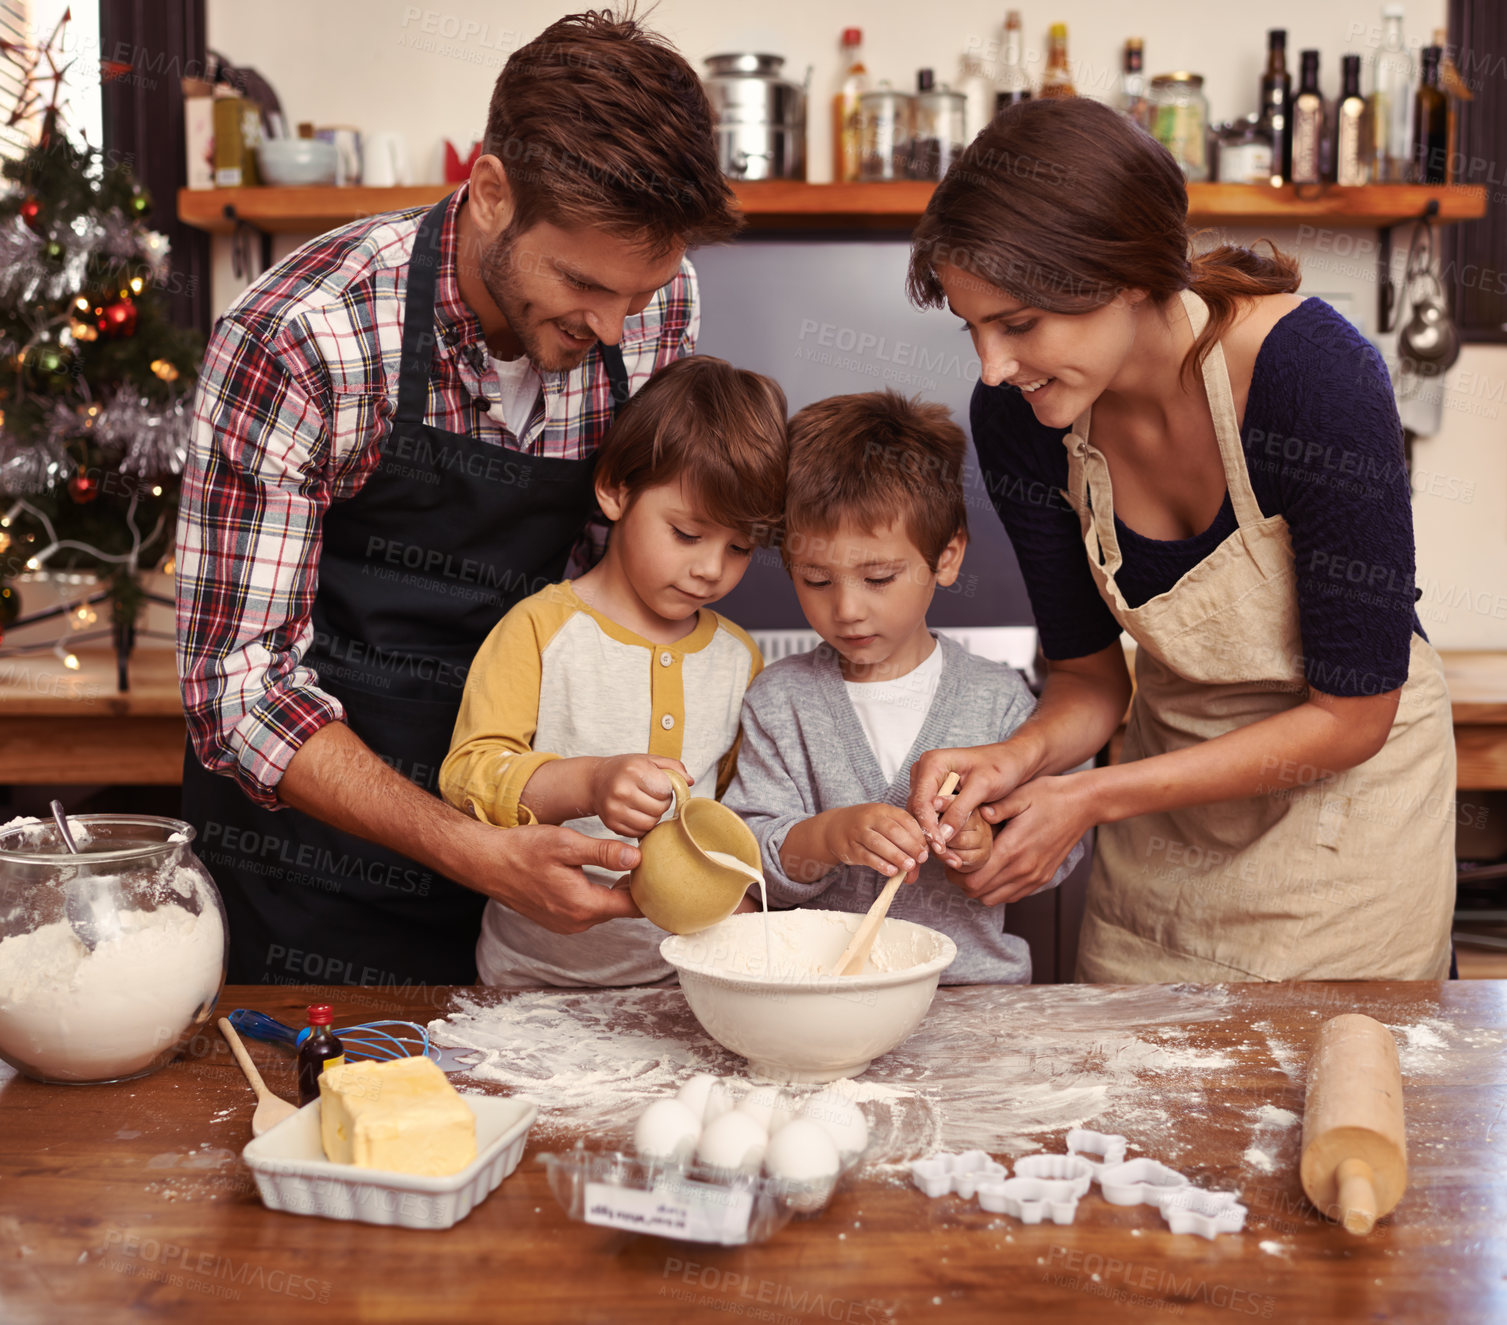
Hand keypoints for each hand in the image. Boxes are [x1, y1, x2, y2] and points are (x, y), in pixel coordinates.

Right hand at [453, 821, 643, 932]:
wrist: (488, 862)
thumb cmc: (523, 850)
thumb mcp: (566, 844)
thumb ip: (604, 853)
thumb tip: (637, 858)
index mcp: (583, 905)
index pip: (633, 907)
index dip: (650, 889)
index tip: (660, 869)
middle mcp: (577, 921)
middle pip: (621, 909)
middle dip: (637, 888)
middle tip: (650, 862)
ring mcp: (566, 923)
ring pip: (606, 909)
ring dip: (618, 892)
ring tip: (631, 864)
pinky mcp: (558, 919)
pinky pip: (590, 910)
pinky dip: (601, 895)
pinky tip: (605, 874)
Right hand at [590, 755, 690, 836]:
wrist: (595, 781)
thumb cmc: (626, 769)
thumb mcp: (649, 760)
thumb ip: (673, 767)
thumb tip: (690, 781)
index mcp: (634, 770)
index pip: (666, 790)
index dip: (667, 789)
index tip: (659, 784)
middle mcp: (622, 790)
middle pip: (659, 809)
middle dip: (662, 803)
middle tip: (653, 796)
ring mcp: (614, 809)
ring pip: (651, 823)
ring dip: (654, 816)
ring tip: (646, 804)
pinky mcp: (611, 824)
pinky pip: (638, 832)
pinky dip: (642, 825)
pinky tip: (636, 812)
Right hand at [818, 803, 928, 880]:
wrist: (835, 827)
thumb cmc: (868, 827)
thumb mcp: (884, 824)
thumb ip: (903, 840)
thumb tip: (920, 862)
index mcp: (883, 809)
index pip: (904, 819)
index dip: (918, 835)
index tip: (926, 849)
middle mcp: (869, 818)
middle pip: (892, 830)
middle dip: (910, 845)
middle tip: (921, 859)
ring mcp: (857, 832)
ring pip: (878, 843)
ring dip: (896, 856)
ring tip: (909, 866)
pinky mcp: (849, 847)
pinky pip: (866, 856)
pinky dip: (881, 865)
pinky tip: (892, 872)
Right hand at [907, 740, 1037, 868]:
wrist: (1012, 760)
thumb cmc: (1001, 767)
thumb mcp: (983, 787)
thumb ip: (961, 809)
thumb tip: (943, 835)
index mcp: (932, 762)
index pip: (922, 801)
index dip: (929, 827)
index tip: (941, 847)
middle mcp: (924, 771)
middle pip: (917, 809)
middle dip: (929, 834)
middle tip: (945, 857)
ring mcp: (927, 782)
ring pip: (921, 815)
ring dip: (933, 836)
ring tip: (949, 857)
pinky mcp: (934, 793)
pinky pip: (930, 815)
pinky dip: (938, 830)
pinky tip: (949, 848)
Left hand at [948, 772, 1093, 905]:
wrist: (1084, 804)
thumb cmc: (1049, 795)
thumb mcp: (1019, 795)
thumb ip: (995, 808)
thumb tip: (973, 813)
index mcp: (1013, 849)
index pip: (973, 879)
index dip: (955, 873)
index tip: (950, 858)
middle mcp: (1023, 869)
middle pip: (979, 893)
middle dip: (963, 881)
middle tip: (958, 861)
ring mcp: (1034, 877)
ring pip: (994, 898)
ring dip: (980, 887)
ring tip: (976, 865)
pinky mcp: (1042, 878)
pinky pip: (1011, 895)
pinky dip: (997, 889)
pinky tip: (995, 868)